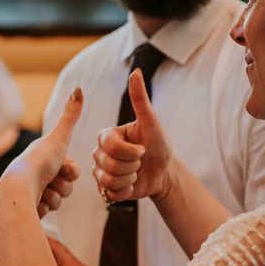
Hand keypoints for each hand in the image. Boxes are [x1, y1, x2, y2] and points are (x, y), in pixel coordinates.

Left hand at [0, 88, 82, 208]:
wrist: (18, 187)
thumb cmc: (40, 160)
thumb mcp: (60, 136)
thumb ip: (71, 114)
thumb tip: (78, 87)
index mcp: (44, 156)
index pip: (71, 169)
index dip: (72, 171)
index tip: (63, 169)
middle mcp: (38, 173)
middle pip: (66, 185)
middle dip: (62, 186)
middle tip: (52, 181)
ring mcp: (33, 190)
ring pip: (58, 199)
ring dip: (54, 197)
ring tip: (42, 193)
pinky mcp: (28, 207)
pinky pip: (47, 210)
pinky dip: (44, 208)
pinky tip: (36, 204)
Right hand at [93, 68, 171, 202]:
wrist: (165, 171)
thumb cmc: (159, 144)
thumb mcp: (152, 122)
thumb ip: (140, 98)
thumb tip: (136, 71)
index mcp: (106, 135)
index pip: (111, 147)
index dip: (131, 151)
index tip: (143, 148)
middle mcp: (99, 152)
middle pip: (109, 165)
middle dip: (132, 165)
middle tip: (140, 160)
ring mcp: (100, 171)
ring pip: (108, 180)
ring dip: (130, 179)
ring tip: (136, 172)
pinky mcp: (104, 188)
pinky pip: (110, 194)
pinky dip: (127, 191)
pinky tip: (132, 184)